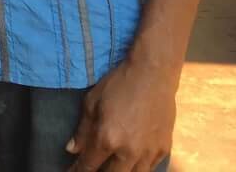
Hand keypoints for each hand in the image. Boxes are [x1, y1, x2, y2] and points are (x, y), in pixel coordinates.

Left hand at [65, 56, 177, 171]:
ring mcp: (149, 152)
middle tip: (93, 168)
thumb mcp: (92, 102)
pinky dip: (139, 168)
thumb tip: (72, 150)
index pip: (89, 166)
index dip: (78, 171)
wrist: (153, 73)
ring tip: (113, 167)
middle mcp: (129, 151)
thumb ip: (82, 130)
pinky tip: (133, 164)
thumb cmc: (119, 83)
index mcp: (108, 139)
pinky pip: (150, 168)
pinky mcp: (164, 148)